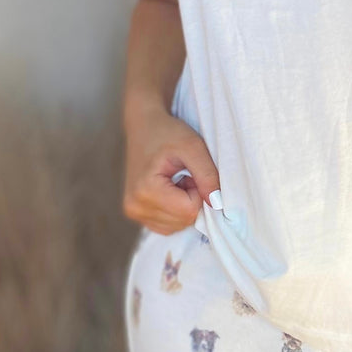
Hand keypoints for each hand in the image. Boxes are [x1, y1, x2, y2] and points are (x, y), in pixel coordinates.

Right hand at [122, 105, 219, 234]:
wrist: (143, 126)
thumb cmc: (168, 132)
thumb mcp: (193, 147)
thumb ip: (207, 175)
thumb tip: (217, 203)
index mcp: (145, 190)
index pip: (189, 210)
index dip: (198, 191)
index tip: (189, 172)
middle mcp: (135, 206)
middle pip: (184, 221)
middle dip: (192, 199)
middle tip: (183, 175)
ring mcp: (134, 212)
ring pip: (178, 225)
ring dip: (184, 205)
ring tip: (176, 180)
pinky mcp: (137, 214)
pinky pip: (168, 226)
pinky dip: (176, 210)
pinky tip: (170, 189)